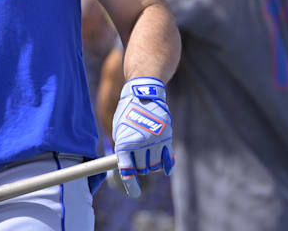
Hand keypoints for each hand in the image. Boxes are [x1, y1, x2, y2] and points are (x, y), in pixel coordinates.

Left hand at [112, 76, 173, 195]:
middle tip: (138, 160)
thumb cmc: (128, 112)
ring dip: (151, 164)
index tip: (135, 193)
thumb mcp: (119, 130)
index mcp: (124, 143)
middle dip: (140, 168)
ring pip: (155, 165)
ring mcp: (156, 141)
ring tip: (147, 152)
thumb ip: (123, 149)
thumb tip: (127, 169)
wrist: (144, 93)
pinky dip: (167, 165)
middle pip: (142, 169)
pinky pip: (168, 159)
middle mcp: (141, 143)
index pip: (127, 170)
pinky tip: (166, 169)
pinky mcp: (167, 137)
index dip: (131, 184)